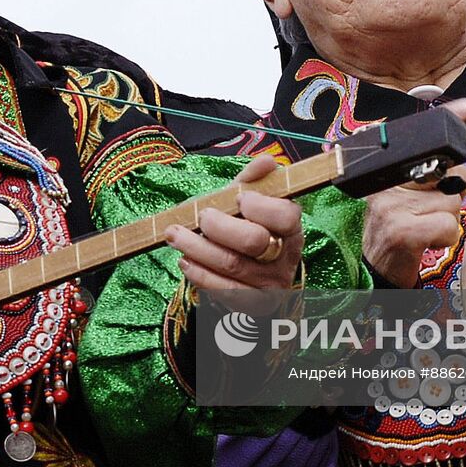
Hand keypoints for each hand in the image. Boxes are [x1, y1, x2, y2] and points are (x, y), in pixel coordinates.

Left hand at [165, 155, 303, 289]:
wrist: (257, 276)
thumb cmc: (250, 229)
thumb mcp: (252, 204)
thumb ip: (255, 181)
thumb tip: (266, 161)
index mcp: (291, 228)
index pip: (285, 216)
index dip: (260, 205)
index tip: (239, 198)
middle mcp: (285, 257)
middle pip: (253, 241)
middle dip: (219, 225)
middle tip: (201, 216)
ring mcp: (270, 284)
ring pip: (231, 265)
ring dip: (196, 246)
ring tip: (174, 234)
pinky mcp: (252, 305)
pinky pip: (222, 290)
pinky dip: (199, 273)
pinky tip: (185, 260)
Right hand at [362, 99, 465, 287]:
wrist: (375, 271)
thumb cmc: (397, 230)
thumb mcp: (407, 195)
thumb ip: (430, 173)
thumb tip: (462, 157)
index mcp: (384, 171)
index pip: (417, 140)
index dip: (447, 120)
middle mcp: (383, 184)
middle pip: (448, 174)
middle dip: (450, 195)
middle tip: (429, 210)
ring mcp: (391, 207)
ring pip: (451, 202)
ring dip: (446, 219)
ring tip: (424, 228)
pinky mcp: (402, 231)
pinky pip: (448, 225)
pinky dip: (444, 238)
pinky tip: (426, 242)